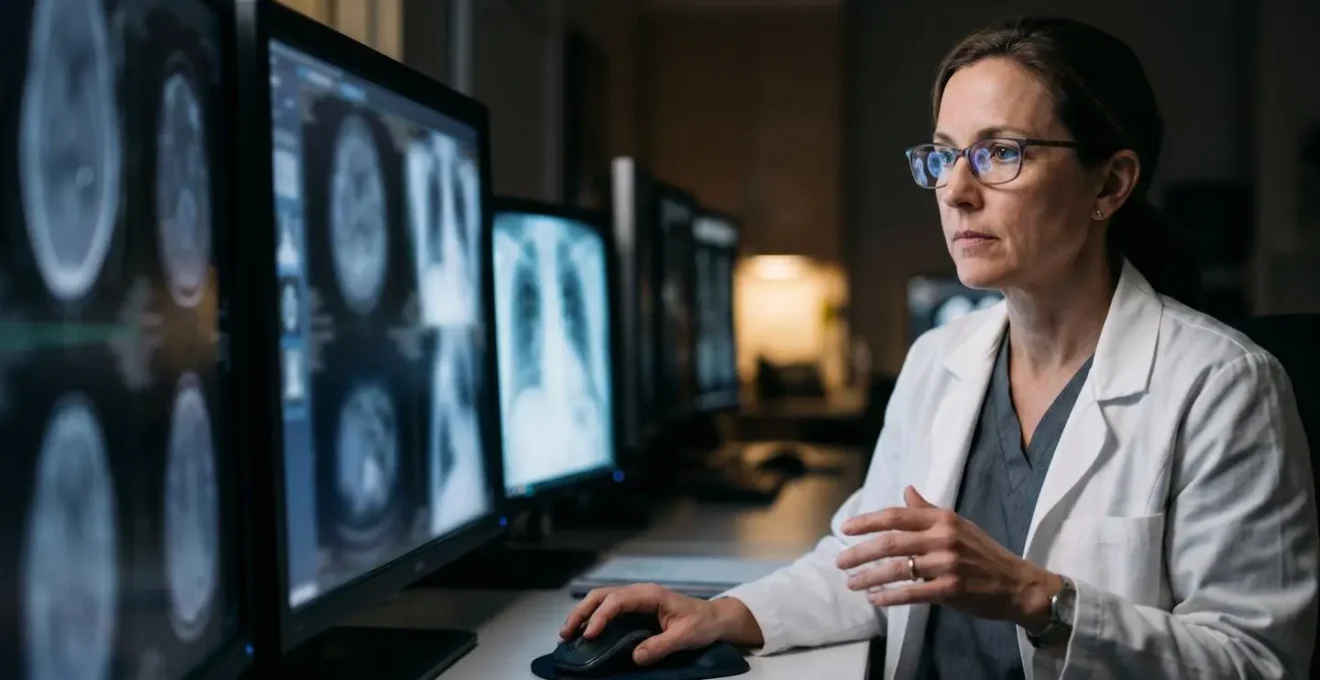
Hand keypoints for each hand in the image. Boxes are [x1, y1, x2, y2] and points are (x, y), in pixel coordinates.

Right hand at [560, 584, 762, 664]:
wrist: (714, 618)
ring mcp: (636, 599)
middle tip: (565, 633)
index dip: (600, 616)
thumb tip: (635, 656)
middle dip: (581, 612)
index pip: (616, 600)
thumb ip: (660, 646)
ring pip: (602, 600)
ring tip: (568, 633)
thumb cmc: (702, 623)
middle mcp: (639, 593)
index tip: (589, 634)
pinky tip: (584, 632)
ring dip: (583, 614)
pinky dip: (593, 618)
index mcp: (650, 595)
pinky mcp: (635, 609)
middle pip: (602, 595)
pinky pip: (609, 609)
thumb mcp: (684, 636)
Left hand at [835, 486, 1059, 629]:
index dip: (867, 521)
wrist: (1018, 584)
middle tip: (840, 562)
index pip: (896, 516)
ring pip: (896, 569)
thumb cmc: (984, 553)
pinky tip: (875, 599)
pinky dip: (889, 597)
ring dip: (869, 577)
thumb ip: (928, 510)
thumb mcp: (958, 525)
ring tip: (852, 583)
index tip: (845, 529)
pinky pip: (911, 593)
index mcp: (943, 518)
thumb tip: (906, 490)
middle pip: (890, 542)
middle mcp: (943, 537)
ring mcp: (947, 564)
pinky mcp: (951, 590)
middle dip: (860, 552)